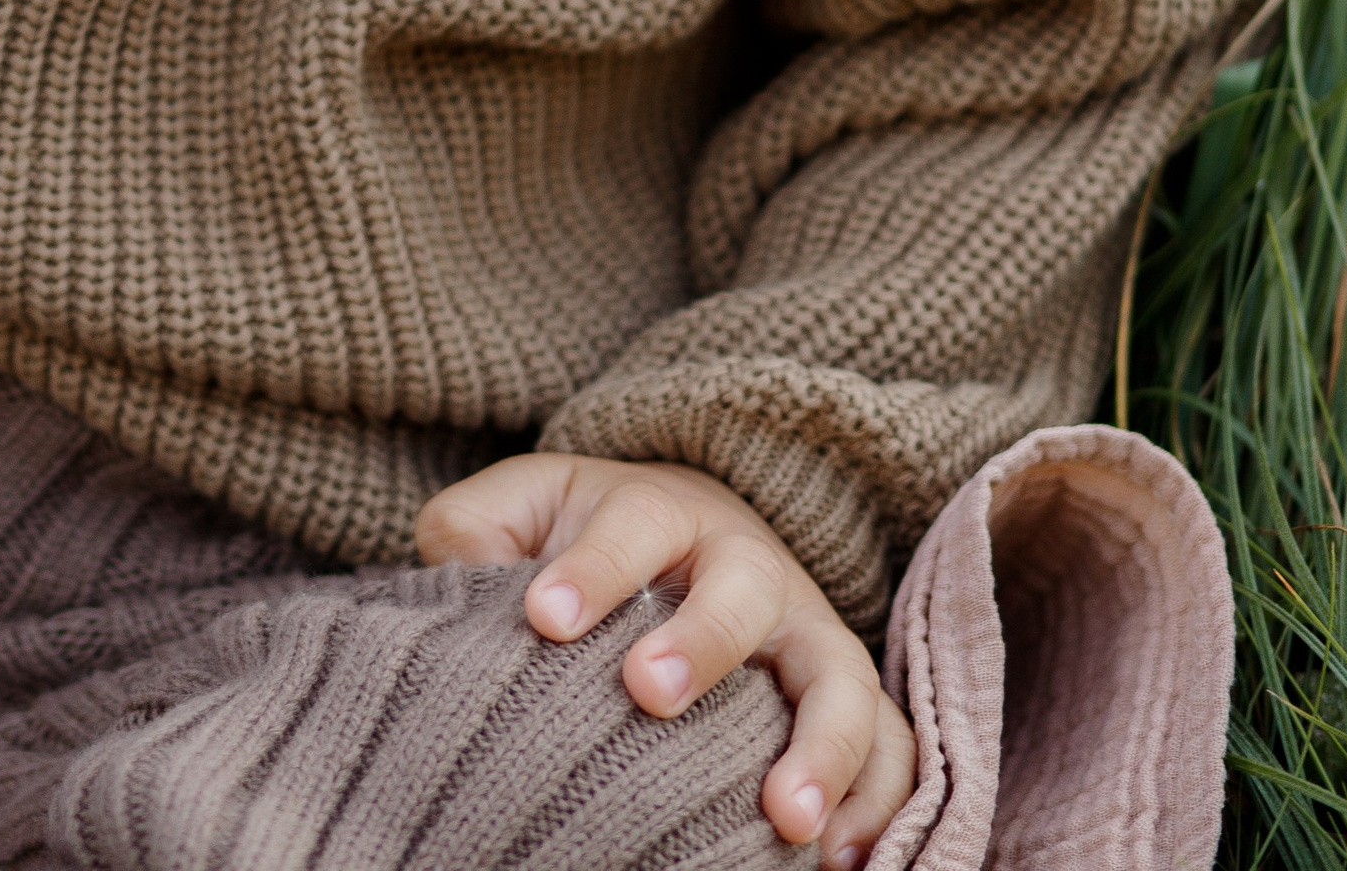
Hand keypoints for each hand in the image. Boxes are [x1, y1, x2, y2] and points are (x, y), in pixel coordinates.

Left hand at [415, 451, 915, 863]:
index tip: (542, 619)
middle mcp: (746, 566)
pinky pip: (890, 747)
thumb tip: (456, 585)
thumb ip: (475, 534)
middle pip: (742, 590)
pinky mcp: (843, 696)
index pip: (630, 526)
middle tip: (646, 695)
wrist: (687, 536)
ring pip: (840, 677)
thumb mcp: (524, 512)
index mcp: (660, 512)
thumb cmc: (587, 538)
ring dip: (821, 746)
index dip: (590, 569)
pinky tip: (840, 864)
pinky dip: (878, 803)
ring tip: (781, 822)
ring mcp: (807, 633)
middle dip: (701, 641)